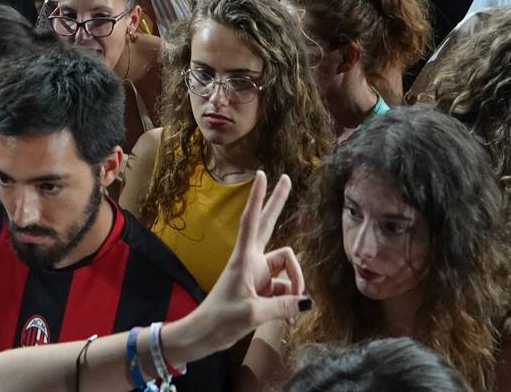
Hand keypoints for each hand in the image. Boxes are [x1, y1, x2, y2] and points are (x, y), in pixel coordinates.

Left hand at [179, 173, 306, 358]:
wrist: (203, 336)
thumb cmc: (220, 320)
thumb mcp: (252, 314)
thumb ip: (282, 306)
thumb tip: (307, 301)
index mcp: (244, 258)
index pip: (251, 221)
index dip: (257, 198)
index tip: (261, 174)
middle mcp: (252, 261)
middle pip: (268, 224)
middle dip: (278, 203)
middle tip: (287, 179)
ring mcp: (257, 274)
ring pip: (286, 268)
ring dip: (295, 287)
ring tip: (293, 314)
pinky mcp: (261, 289)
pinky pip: (284, 289)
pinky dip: (290, 302)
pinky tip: (289, 320)